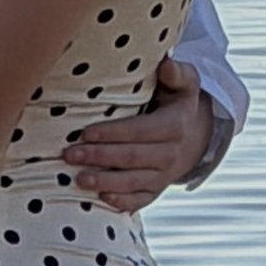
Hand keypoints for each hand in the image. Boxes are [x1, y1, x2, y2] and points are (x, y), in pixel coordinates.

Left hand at [65, 56, 214, 213]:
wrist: (195, 135)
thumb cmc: (178, 103)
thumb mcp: (184, 84)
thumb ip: (177, 73)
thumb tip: (167, 63)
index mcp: (175, 126)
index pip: (140, 131)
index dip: (112, 133)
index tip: (86, 133)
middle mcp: (172, 154)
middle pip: (132, 157)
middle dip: (99, 157)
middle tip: (69, 154)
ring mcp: (165, 175)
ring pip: (133, 182)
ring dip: (105, 181)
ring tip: (78, 179)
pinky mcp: (158, 190)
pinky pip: (140, 200)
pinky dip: (121, 201)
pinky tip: (101, 197)